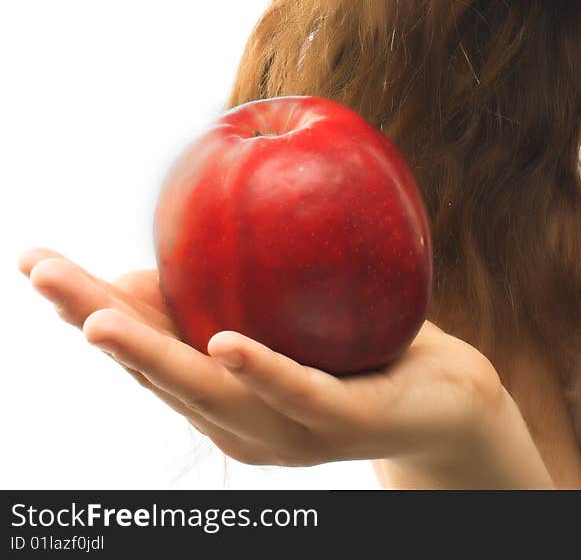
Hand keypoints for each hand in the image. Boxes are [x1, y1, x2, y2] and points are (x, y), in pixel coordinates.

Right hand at [18, 246, 501, 469]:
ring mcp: (285, 428)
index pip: (139, 345)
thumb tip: (156, 248)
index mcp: (216, 390)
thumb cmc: (355, 340)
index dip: (83, 305)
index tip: (34, 261)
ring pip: (209, 391)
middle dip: (92, 321)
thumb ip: (227, 282)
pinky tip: (226, 343)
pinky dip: (260, 370)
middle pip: (154, 370)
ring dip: (151, 355)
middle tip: (41, 273)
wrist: (443, 395)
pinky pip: (298, 393)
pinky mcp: (341, 422)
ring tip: (100, 319)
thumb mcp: (284, 304)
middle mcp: (237, 419)